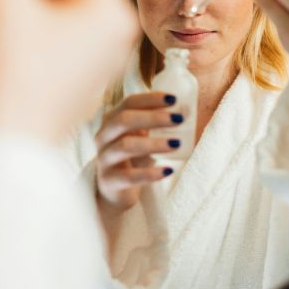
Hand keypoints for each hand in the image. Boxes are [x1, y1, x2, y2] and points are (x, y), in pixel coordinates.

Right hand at [95, 92, 182, 213]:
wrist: (115, 190)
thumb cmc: (133, 157)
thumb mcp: (141, 136)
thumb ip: (154, 124)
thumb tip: (184, 111)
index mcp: (112, 120)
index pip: (129, 103)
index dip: (150, 99)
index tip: (173, 99)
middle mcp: (104, 136)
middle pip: (124, 120)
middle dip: (153, 117)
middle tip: (178, 119)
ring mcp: (104, 158)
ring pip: (125, 146)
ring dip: (153, 143)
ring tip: (176, 143)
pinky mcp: (109, 181)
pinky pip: (129, 177)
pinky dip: (150, 173)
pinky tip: (168, 170)